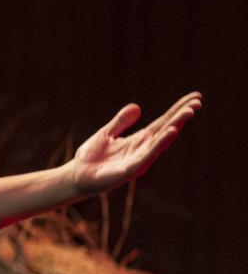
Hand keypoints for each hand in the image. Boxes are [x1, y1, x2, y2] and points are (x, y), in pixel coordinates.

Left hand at [63, 92, 200, 196]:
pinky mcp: (130, 169)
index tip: (194, 97)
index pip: (162, 123)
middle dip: (181, 116)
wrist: (76, 176)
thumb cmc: (91, 157)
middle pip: (166, 129)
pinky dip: (159, 144)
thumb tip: (137, 107)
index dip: (177, 110)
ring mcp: (139, 159)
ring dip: (175, 126)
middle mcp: (143, 149)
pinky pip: (148, 155)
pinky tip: (170, 132)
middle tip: (197, 102)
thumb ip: (121, 122)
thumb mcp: (106, 133)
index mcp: (139, 140)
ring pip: (161, 140)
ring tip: (188, 112)